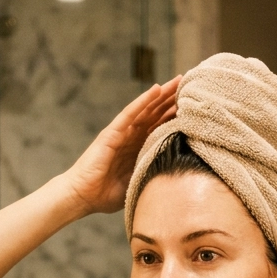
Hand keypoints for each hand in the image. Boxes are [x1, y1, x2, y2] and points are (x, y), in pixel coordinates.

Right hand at [64, 77, 179, 215]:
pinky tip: (156, 89)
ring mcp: (121, 133)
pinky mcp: (111, 134)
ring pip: (146, 109)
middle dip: (173, 99)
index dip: (176, 115)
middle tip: (191, 83)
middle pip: (156, 113)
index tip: (195, 105)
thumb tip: (176, 180)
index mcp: (138, 148)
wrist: (81, 197)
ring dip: (162, 94)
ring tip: (178, 80)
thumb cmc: (105, 195)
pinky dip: (143, 101)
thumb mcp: (137, 183)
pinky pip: (129, 114)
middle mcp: (131, 137)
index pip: (161, 126)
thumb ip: (151, 176)